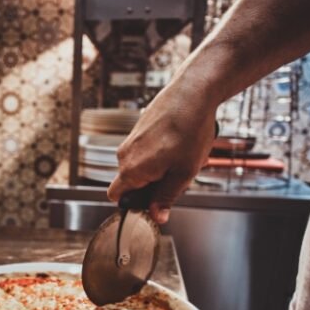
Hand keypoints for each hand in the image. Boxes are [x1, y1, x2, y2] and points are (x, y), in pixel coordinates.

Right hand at [107, 83, 217, 223]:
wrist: (192, 93)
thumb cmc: (189, 130)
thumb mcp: (184, 173)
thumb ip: (167, 197)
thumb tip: (157, 216)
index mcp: (131, 170)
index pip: (117, 197)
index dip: (135, 203)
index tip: (155, 201)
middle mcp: (125, 155)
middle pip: (132, 183)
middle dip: (154, 184)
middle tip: (179, 175)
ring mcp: (131, 140)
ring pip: (142, 166)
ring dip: (161, 168)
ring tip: (183, 156)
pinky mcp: (139, 129)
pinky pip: (146, 150)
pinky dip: (161, 152)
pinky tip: (181, 143)